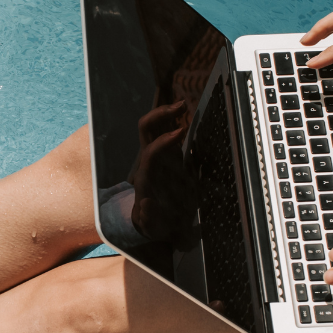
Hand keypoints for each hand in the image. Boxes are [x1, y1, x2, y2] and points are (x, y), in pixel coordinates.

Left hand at [130, 101, 199, 249]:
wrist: (156, 223)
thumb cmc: (156, 225)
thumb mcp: (153, 227)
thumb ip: (148, 218)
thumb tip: (145, 203)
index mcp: (147, 177)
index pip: (151, 153)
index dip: (163, 141)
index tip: (181, 132)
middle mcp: (149, 162)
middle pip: (146, 130)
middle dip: (160, 115)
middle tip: (182, 106)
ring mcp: (158, 157)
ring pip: (155, 127)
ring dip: (166, 113)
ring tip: (184, 105)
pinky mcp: (167, 157)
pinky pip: (166, 133)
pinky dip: (174, 121)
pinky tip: (187, 114)